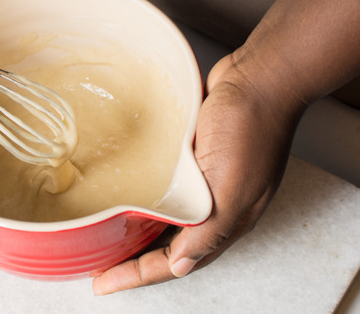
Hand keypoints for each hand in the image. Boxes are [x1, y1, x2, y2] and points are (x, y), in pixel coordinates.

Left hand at [92, 54, 302, 294]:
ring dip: (137, 231)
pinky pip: (166, 187)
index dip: (138, 275)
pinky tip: (126, 192)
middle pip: (168, 246)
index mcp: (227, 220)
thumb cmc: (252, 128)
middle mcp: (215, 205)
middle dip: (133, 260)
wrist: (260, 76)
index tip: (103, 283)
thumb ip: (209, 232)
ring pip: (166, 218)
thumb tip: (180, 266)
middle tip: (98, 265)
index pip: (176, 262)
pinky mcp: (195, 156)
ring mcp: (205, 181)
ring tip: (105, 236)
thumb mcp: (234, 189)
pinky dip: (146, 196)